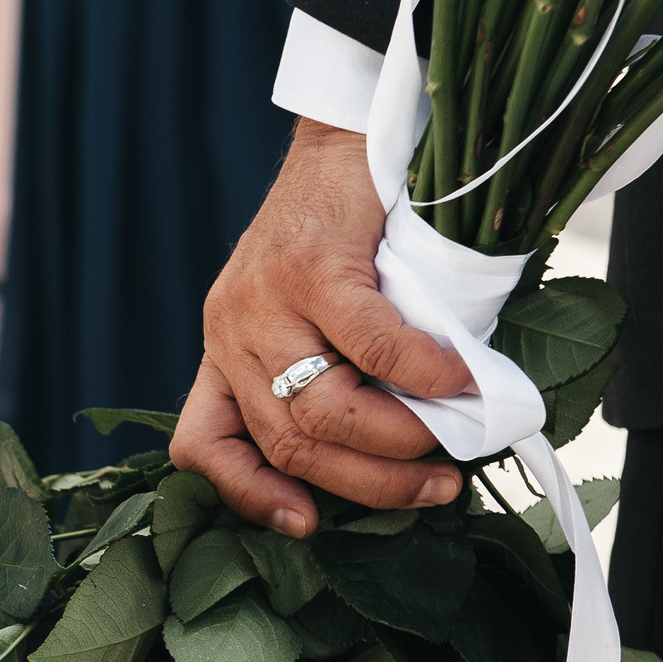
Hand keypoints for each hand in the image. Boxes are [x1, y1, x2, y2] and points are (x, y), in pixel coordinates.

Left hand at [171, 118, 472, 534]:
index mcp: (225, 350)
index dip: (250, 497)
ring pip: (323, 408)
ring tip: (452, 442)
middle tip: (437, 489)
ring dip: (399, 439)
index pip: (203, 444)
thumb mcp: (308, 314)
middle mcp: (231, 331)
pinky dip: (422, 373)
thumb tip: (401, 453)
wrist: (347, 135)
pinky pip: (370, 345)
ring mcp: (264, 300)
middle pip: (288, 443)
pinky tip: (459, 378)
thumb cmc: (343, 232)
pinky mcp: (312, 267)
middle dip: (369, 483)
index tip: (308, 526)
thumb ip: (327, 374)